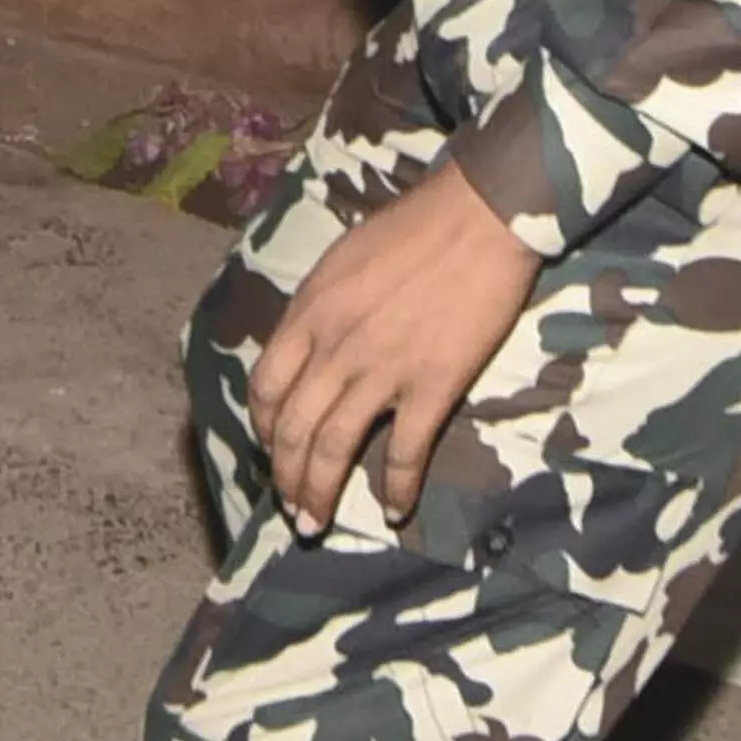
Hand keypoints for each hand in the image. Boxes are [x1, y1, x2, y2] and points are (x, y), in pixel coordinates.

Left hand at [251, 167, 541, 533]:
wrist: (478, 217)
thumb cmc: (413, 227)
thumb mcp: (342, 259)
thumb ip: (319, 308)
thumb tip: (308, 343)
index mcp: (308, 313)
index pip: (265, 386)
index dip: (263, 428)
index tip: (271, 449)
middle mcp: (335, 347)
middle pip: (293, 429)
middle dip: (285, 478)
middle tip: (291, 509)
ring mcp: (382, 369)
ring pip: (334, 447)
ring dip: (319, 494)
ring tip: (315, 524)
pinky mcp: (432, 385)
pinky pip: (405, 451)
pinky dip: (395, 488)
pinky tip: (393, 510)